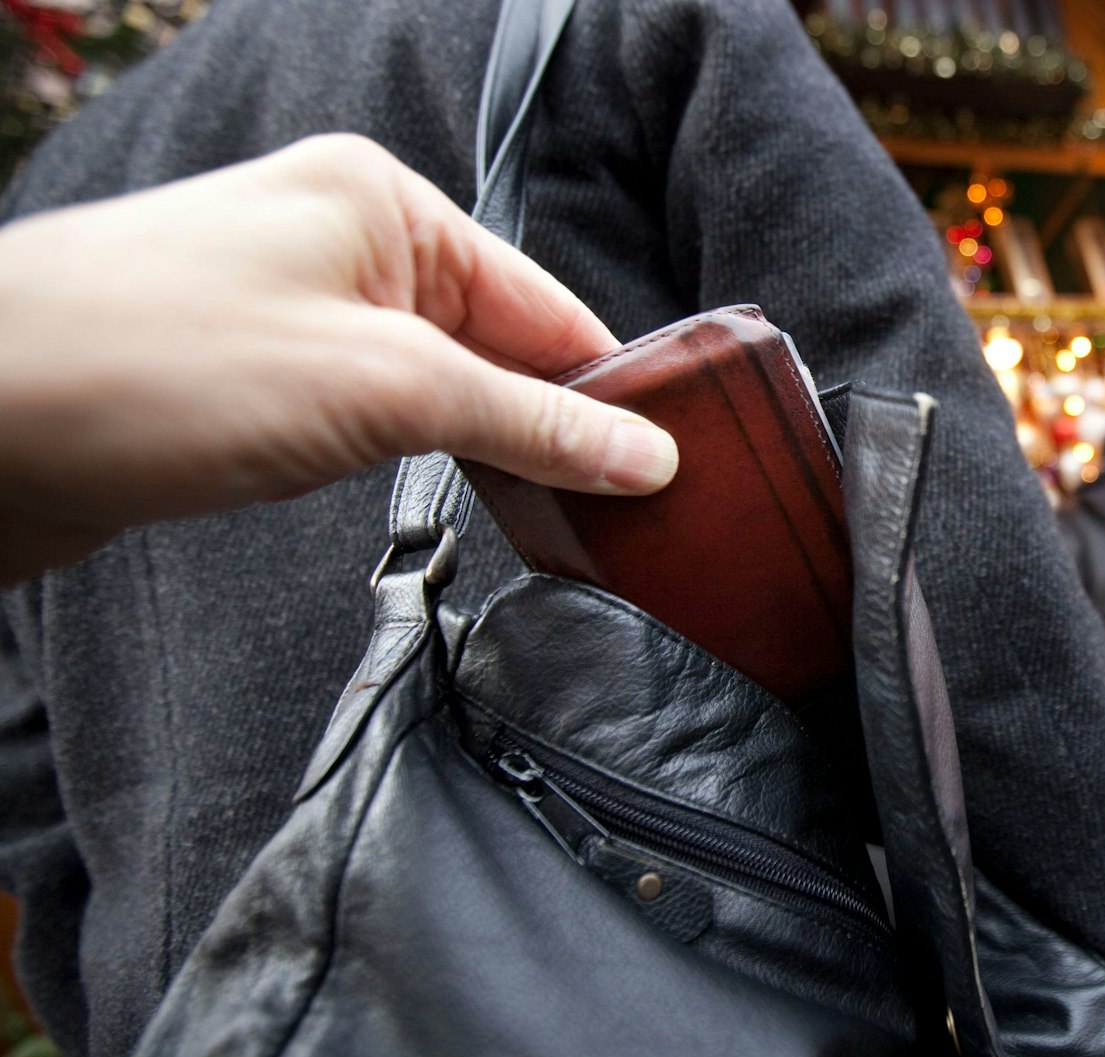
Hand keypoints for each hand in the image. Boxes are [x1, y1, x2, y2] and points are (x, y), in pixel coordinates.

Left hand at [0, 135, 677, 583]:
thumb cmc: (152, 365)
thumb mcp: (382, 389)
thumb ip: (527, 421)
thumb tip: (644, 452)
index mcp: (382, 203)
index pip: (542, 302)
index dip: (610, 389)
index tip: (672, 469)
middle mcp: (339, 243)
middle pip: (491, 344)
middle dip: (548, 426)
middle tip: (621, 517)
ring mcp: (289, 310)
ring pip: (431, 387)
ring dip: (481, 450)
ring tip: (553, 524)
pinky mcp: (248, 377)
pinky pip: (367, 414)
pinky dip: (412, 460)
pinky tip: (447, 507)